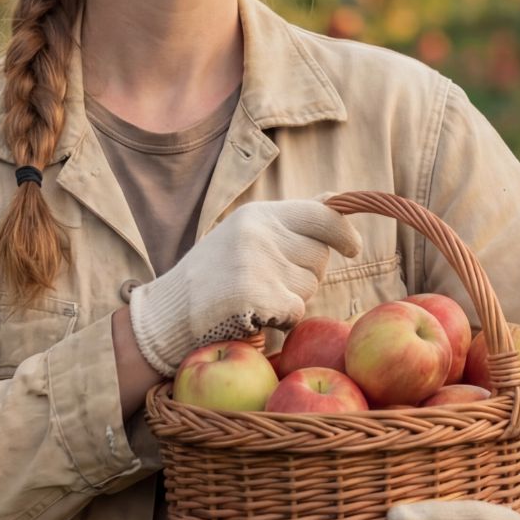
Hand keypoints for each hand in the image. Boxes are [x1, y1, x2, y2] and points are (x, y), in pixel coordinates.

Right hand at [127, 198, 361, 375]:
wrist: (166, 315)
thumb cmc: (210, 279)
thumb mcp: (243, 236)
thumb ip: (287, 222)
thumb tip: (333, 199)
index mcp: (257, 215)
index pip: (321, 215)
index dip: (342, 233)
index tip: (353, 248)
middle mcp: (260, 232)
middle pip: (319, 257)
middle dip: (305, 275)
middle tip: (268, 283)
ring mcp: (258, 262)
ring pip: (309, 287)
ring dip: (292, 300)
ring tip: (254, 299)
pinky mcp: (255, 294)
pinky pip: (296, 312)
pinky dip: (282, 321)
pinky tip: (254, 317)